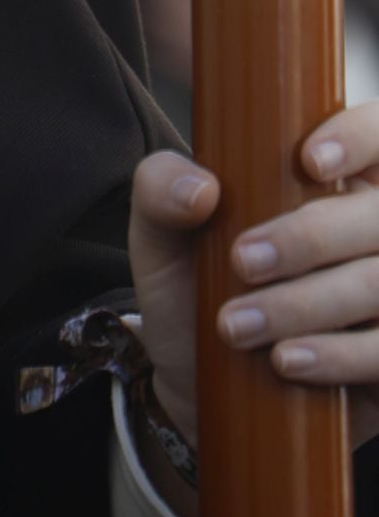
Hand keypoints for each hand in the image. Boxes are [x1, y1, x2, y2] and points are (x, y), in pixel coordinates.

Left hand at [129, 105, 378, 452]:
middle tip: (242, 262)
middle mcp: (373, 230)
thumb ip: (160, 187)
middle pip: (378, 215)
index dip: (358, 137)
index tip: (308, 162)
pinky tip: (286, 359)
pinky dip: (337, 354)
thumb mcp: (161, 234)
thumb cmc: (193, 286)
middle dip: (310, 237)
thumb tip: (200, 189)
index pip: (376, 134)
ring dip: (307, 303)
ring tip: (235, 325)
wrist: (199, 382)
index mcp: (334, 180)